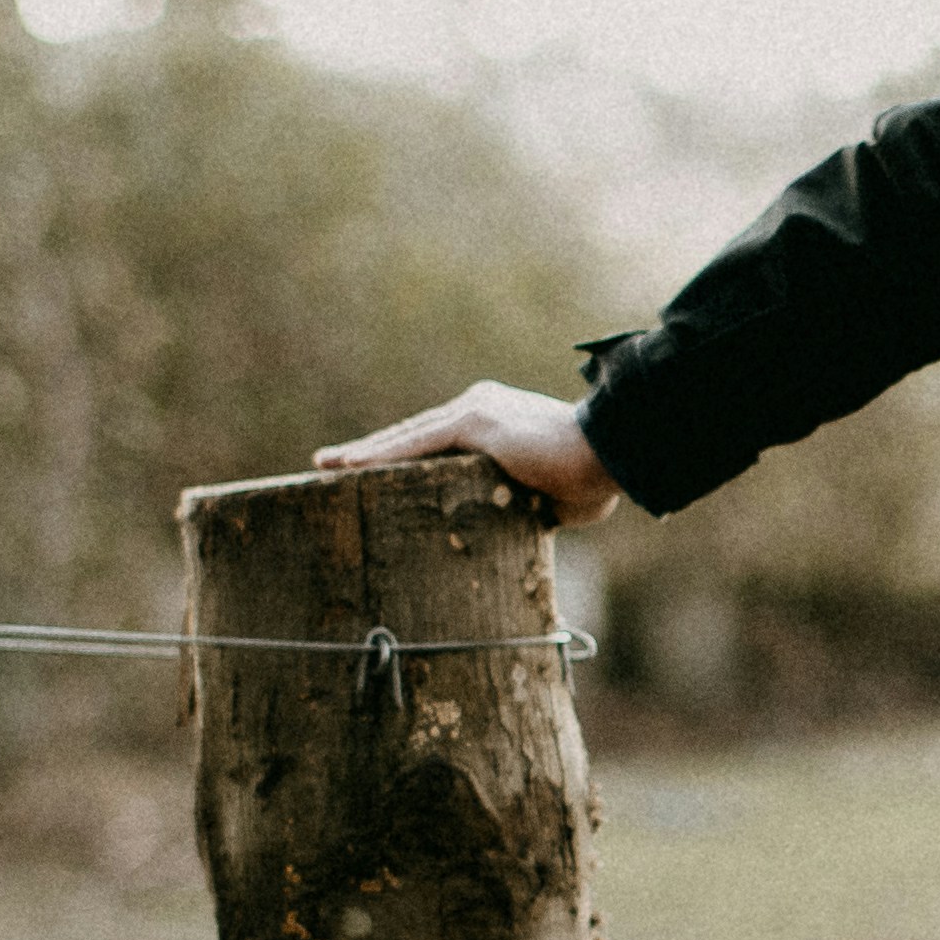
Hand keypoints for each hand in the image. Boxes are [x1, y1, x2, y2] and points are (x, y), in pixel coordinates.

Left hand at [317, 378, 618, 522]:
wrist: (612, 456)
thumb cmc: (592, 479)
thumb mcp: (549, 497)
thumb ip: (524, 507)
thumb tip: (518, 533)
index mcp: (495, 420)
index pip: (436, 441)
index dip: (402, 455)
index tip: (372, 471)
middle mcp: (478, 406)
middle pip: (412, 434)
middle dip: (371, 452)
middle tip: (331, 465)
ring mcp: (473, 411)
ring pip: (406, 436)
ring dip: (363, 454)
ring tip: (326, 466)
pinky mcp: (473, 423)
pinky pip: (416, 445)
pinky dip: (381, 457)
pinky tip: (349, 467)